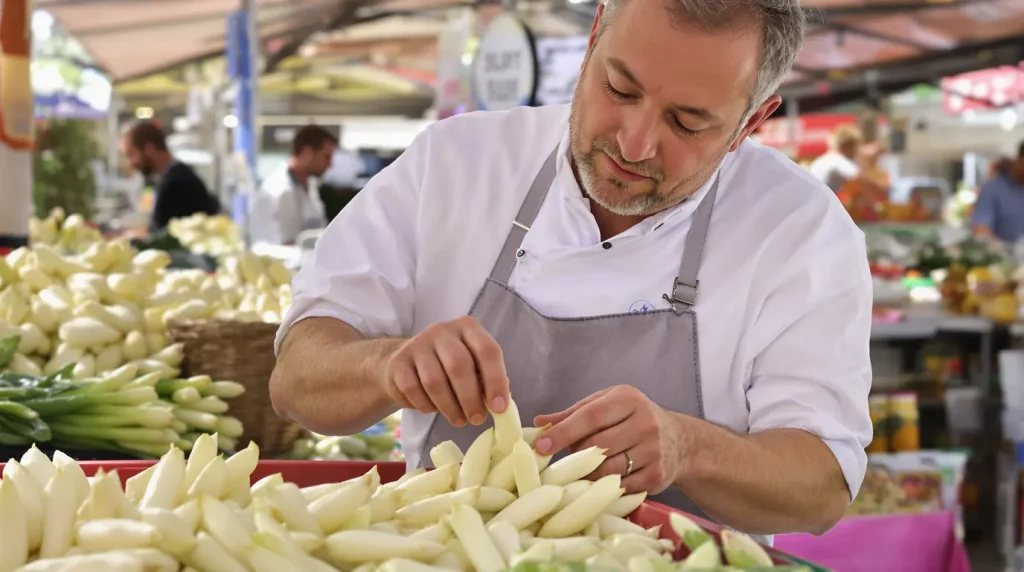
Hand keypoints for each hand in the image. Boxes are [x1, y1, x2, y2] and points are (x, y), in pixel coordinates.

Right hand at [378, 316, 510, 426]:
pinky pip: (413, 390)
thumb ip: (487, 379)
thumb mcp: (472, 366)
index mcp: (467, 328)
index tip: (499, 408)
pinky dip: (426, 406)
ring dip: (450, 407)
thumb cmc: (447, 367)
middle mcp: (442, 330)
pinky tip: (433, 409)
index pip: (487, 350)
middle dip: (471, 398)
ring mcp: (417, 344)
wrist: (404, 364)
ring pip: (435, 381)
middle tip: (477, 420)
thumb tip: (500, 403)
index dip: (496, 381)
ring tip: (459, 420)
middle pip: (459, 365)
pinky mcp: (398, 362)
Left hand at [533, 385, 683, 494]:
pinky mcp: (657, 475)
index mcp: (628, 399)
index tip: (541, 445)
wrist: (681, 441)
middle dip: (576, 454)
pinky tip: (601, 482)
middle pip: (597, 444)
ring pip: (607, 468)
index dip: (563, 431)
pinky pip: (620, 486)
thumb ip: (573, 413)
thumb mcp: (607, 406)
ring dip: (588, 473)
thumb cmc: (633, 419)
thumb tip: (538, 423)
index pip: (591, 416)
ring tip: (582, 470)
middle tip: (565, 460)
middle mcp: (645, 422)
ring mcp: (653, 450)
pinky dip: (605, 486)